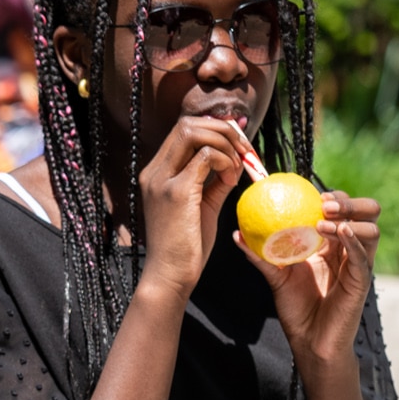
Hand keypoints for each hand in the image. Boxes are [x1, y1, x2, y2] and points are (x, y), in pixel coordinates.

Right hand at [137, 113, 244, 296]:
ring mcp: (162, 180)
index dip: (214, 129)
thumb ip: (213, 183)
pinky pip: (206, 156)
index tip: (238, 144)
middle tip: (244, 150)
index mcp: (156, 173)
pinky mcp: (176, 192)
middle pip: (187, 124)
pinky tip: (231, 179)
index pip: (183, 131)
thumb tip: (233, 164)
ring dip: (224, 143)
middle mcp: (154, 172)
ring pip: (194, 132)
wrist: (170, 275)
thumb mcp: (202, 208)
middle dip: (222, 130)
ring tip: (238, 166)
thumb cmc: (186, 247)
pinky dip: (225, 161)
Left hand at [235, 190, 381, 371]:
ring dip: (351, 218)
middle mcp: (348, 250)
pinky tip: (340, 232)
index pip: (341, 210)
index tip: (312, 195)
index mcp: (331, 244)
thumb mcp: (275, 277)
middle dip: (350, 201)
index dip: (332, 197)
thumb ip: (260, 255)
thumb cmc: (295, 309)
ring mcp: (358, 265)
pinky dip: (354, 240)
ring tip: (325, 221)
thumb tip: (236, 234)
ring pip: (371, 229)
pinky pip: (363, 255)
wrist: (308, 341)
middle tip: (325, 203)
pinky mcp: (362, 281)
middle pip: (366, 213)